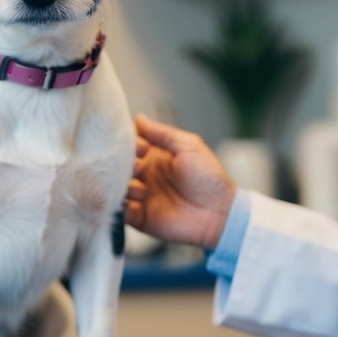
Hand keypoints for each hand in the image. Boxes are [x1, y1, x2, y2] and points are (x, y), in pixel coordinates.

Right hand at [125, 114, 235, 249]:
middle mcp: (145, 176)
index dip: (130, 145)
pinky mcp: (140, 218)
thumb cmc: (210, 178)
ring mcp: (141, 197)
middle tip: (136, 169)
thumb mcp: (189, 147)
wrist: (221, 213)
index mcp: (155, 157)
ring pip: (116, 188)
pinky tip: (135, 204)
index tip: (140, 148)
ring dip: (123, 187)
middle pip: (118, 167)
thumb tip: (137, 118)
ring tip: (141, 190)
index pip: (130, 146)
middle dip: (121, 166)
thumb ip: (162, 133)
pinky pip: (121, 213)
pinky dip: (121, 208)